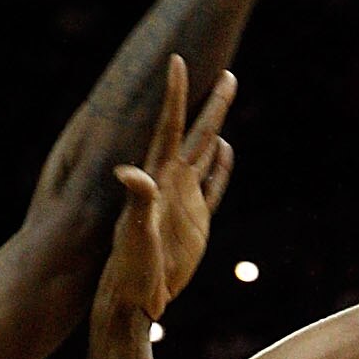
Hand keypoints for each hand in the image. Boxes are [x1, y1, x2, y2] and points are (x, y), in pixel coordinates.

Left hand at [105, 58, 237, 321]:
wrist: (135, 298)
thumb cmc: (130, 267)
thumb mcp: (135, 233)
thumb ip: (139, 201)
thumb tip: (131, 172)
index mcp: (158, 177)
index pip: (170, 127)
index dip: (175, 94)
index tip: (177, 60)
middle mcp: (172, 182)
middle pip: (196, 133)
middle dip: (212, 103)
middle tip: (228, 74)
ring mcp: (185, 199)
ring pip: (207, 153)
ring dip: (216, 125)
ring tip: (226, 97)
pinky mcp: (197, 221)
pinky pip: (214, 186)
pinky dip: (222, 166)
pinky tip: (226, 148)